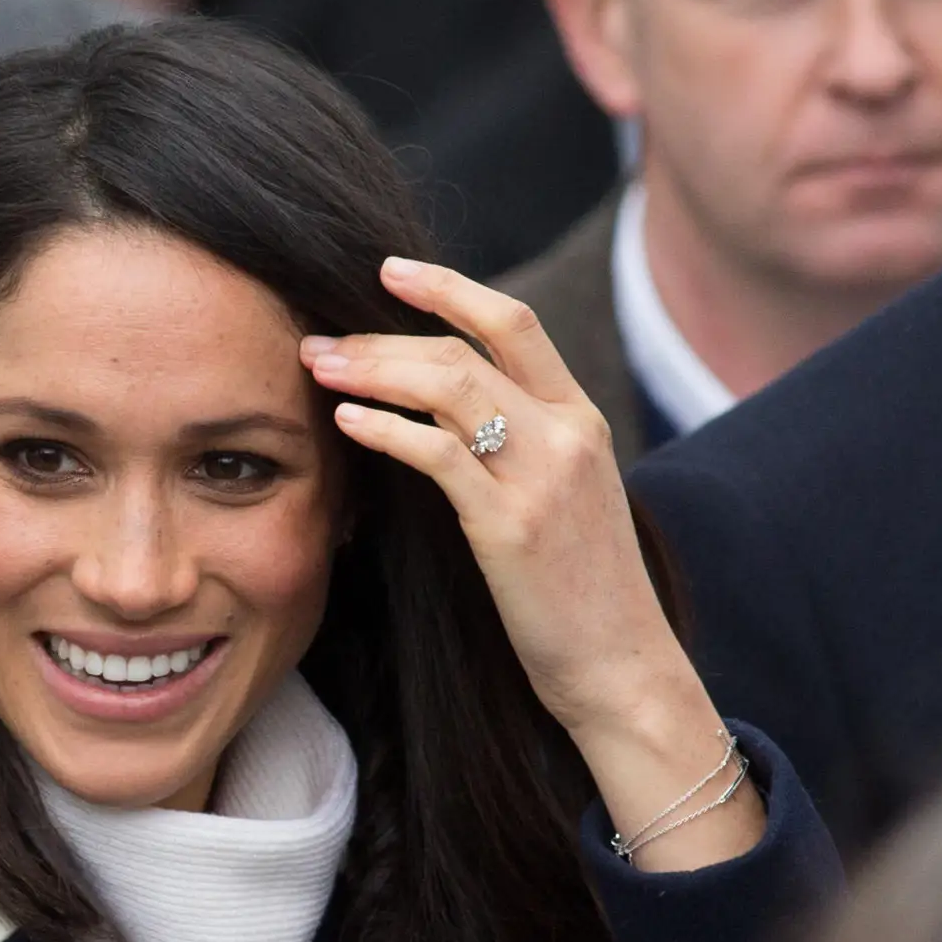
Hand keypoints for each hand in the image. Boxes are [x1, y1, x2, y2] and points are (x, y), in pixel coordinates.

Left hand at [305, 256, 761, 871]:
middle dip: (386, 332)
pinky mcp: (510, 527)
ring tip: (318, 367)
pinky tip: (347, 421)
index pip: (515, 322)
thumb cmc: (584, 596)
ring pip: (449, 387)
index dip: (449, 287)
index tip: (389, 271)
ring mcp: (542, 478)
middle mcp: (567, 435)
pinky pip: (436, 455)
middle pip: (469, 347)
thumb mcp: (569, 500)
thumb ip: (525, 447)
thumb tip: (452, 414)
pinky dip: (385, 428)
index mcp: (582, 420)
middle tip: (322, 336)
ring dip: (373, 369)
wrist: (623, 670)